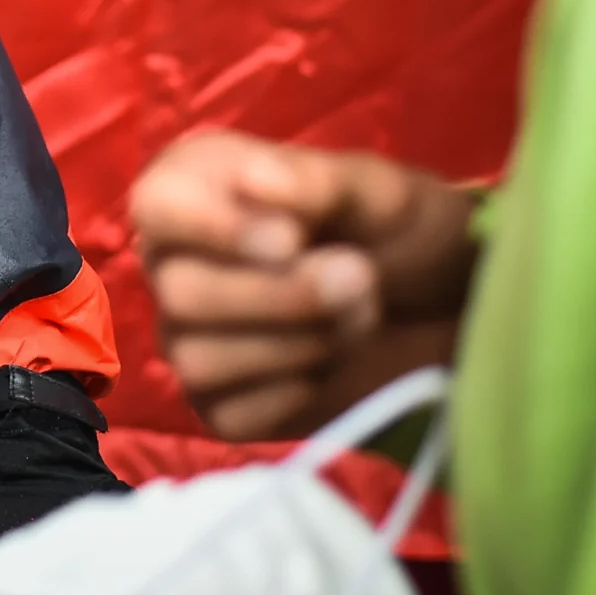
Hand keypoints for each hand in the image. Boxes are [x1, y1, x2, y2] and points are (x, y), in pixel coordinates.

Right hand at [131, 130, 478, 440]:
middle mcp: (173, 262)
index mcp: (193, 187)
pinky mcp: (219, 403)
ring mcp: (188, 336)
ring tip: (358, 318)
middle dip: (283, 296)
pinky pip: (230, 414)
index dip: (216, 228)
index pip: (157, 206)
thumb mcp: (373, 188)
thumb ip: (315, 180)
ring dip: (297, 344)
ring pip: (200, 359)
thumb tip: (254, 181)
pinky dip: (295, 393)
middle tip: (361, 279)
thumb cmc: (392, 226)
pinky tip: (333, 363)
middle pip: (182, 292)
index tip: (293, 240)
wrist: (439, 303)